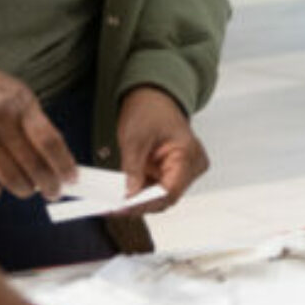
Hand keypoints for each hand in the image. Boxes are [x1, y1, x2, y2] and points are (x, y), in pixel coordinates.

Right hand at [0, 69, 77, 208]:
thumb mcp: (22, 99)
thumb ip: (40, 129)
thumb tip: (61, 168)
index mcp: (19, 103)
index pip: (49, 141)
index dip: (64, 166)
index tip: (71, 179)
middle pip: (33, 165)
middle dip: (49, 185)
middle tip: (54, 191)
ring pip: (9, 180)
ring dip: (24, 190)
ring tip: (27, 187)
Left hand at [113, 85, 208, 208]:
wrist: (154, 96)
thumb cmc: (150, 108)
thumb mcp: (135, 137)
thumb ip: (133, 169)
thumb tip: (128, 195)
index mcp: (188, 154)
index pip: (169, 191)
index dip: (144, 203)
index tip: (123, 207)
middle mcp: (191, 165)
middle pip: (166, 197)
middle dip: (139, 204)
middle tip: (113, 208)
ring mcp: (183, 170)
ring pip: (161, 196)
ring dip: (138, 200)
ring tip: (114, 202)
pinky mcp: (173, 172)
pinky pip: (157, 189)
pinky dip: (140, 193)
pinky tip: (124, 195)